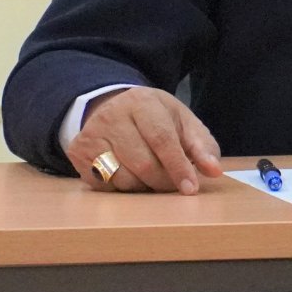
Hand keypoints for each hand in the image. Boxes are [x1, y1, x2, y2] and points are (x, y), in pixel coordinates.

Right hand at [67, 87, 223, 194]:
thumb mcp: (182, 122)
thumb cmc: (155, 118)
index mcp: (142, 102)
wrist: (112, 106)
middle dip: (163, 181)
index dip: (178, 166)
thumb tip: (214, 170)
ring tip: (150, 176)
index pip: (162, 139)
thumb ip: (202, 146)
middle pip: (142, 163)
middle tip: (172, 184)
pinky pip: (105, 185)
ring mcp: (92, 134)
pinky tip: (129, 175)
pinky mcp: (78, 152)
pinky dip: (123, 188)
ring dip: (143, 187)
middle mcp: (113, 115)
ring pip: (123, 178)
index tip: (190, 188)